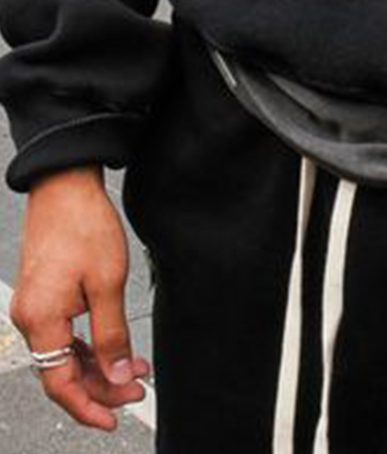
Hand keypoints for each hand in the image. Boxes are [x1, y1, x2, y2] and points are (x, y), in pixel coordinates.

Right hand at [9, 164, 150, 431]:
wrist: (65, 184)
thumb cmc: (84, 225)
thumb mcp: (108, 283)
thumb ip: (112, 334)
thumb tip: (118, 376)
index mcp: (41, 321)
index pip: (60, 384)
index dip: (88, 407)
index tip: (115, 419)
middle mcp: (30, 319)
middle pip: (62, 372)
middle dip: (101, 385)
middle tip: (138, 389)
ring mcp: (34, 307)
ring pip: (64, 355)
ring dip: (97, 365)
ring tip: (134, 368)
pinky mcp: (42, 295)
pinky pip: (62, 334)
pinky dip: (87, 345)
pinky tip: (113, 345)